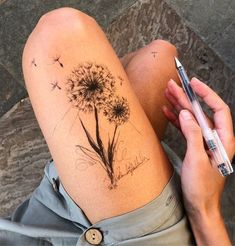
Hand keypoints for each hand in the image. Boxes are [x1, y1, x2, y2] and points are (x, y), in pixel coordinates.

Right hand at [163, 77, 234, 244]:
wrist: (199, 205)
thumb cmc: (201, 187)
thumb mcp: (197, 159)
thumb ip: (193, 134)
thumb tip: (186, 114)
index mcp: (223, 140)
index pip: (218, 109)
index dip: (206, 94)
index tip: (193, 83)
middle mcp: (215, 138)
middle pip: (201, 112)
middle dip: (187, 97)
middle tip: (172, 85)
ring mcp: (204, 142)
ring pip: (191, 118)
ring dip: (179, 106)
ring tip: (168, 94)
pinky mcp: (194, 146)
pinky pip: (185, 128)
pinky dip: (176, 119)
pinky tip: (168, 112)